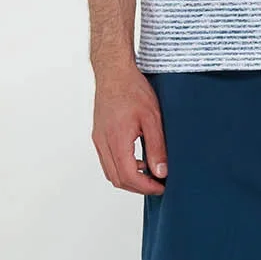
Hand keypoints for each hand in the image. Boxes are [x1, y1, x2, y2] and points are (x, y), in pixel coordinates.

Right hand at [92, 63, 167, 194]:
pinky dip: (121, 167)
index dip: (146, 187)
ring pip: (110, 172)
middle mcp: (103, 142)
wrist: (114, 72)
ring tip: (149, 174)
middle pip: (117, 179)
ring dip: (129, 179)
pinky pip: (107, 160)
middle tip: (158, 184)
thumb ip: (157, 147)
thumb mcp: (153, 118)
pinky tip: (138, 161)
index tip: (162, 187)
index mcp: (116, 139)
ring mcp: (98, 139)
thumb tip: (161, 172)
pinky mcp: (98, 135)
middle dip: (138, 187)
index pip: (129, 176)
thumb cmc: (133, 89)